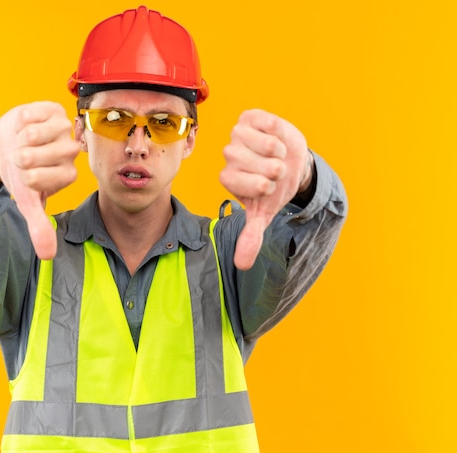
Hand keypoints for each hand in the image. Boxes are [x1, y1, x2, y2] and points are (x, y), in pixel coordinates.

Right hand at [0, 101, 79, 258]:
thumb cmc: (19, 175)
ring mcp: (64, 128)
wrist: (7, 145)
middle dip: (24, 158)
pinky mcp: (53, 109)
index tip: (26, 177)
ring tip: (22, 142)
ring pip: (40, 134)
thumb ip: (39, 226)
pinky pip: (34, 114)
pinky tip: (24, 126)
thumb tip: (47, 256)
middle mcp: (71, 151)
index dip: (29, 176)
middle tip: (22, 158)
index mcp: (67, 174)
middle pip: (44, 155)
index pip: (48, 177)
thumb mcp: (27, 202)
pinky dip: (22, 121)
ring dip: (22, 139)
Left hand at [220, 109, 310, 269]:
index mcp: (228, 177)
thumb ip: (252, 235)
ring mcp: (238, 134)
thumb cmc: (275, 188)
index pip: (232, 179)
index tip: (268, 187)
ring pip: (256, 142)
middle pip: (240, 160)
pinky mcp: (250, 117)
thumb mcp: (264, 212)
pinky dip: (276, 131)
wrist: (293, 162)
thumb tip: (242, 266)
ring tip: (280, 155)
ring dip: (276, 151)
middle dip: (269, 169)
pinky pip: (263, 121)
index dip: (257, 184)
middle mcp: (229, 155)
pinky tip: (278, 137)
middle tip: (277, 171)